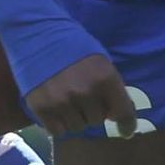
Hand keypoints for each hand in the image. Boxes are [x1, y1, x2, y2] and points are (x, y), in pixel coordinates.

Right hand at [25, 52, 139, 138]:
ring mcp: (63, 102)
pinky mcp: (42, 109)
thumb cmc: (72, 44)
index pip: (123, 112)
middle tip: (84, 98)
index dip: (126, 124)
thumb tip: (116, 113)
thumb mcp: (100, 60)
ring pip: (78, 127)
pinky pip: (58, 131)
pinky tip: (56, 107)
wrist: (37, 34)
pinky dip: (59, 123)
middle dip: (94, 111)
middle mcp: (86, 93)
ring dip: (76, 117)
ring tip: (68, 100)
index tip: (126, 130)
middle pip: (97, 120)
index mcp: (105, 78)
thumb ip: (110, 86)